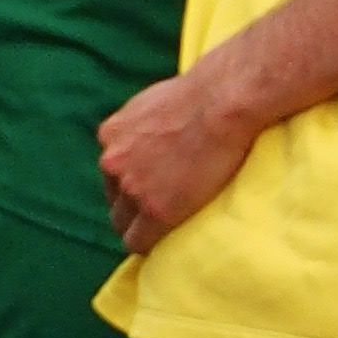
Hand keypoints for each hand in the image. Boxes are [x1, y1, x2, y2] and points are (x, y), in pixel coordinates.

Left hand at [99, 70, 260, 249]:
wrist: (225, 101)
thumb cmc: (208, 92)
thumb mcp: (159, 101)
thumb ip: (147, 122)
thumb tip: (161, 129)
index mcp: (112, 133)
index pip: (112, 170)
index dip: (131, 182)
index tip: (149, 189)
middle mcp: (112, 160)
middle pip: (113, 197)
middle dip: (132, 205)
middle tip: (159, 211)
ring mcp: (131, 186)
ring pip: (122, 222)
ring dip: (140, 225)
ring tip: (165, 230)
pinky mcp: (155, 209)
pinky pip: (139, 240)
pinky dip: (150, 243)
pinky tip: (163, 244)